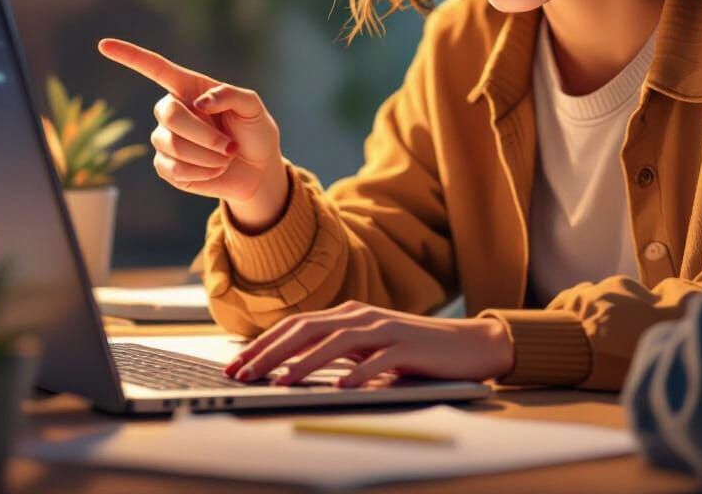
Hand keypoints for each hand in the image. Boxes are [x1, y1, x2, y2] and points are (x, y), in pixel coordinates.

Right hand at [97, 38, 288, 229]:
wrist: (257, 169)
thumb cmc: (255, 131)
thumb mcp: (253, 107)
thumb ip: (231, 94)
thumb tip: (199, 102)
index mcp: (190, 88)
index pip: (155, 69)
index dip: (130, 57)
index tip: (103, 45)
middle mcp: (173, 110)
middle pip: (169, 115)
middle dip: (203, 134)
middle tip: (229, 146)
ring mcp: (166, 139)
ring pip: (172, 144)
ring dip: (207, 155)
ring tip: (227, 156)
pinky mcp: (166, 167)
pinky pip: (174, 169)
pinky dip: (202, 171)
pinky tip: (215, 170)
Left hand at [223, 301, 514, 387]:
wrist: (465, 344)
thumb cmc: (411, 348)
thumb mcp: (367, 346)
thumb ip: (335, 348)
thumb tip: (290, 362)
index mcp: (348, 314)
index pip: (296, 325)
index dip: (263, 343)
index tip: (236, 364)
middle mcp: (361, 315)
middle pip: (307, 329)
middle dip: (270, 351)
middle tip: (242, 373)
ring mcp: (385, 329)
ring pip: (336, 341)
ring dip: (304, 362)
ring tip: (280, 381)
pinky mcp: (408, 346)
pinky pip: (378, 360)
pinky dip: (358, 372)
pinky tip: (341, 386)